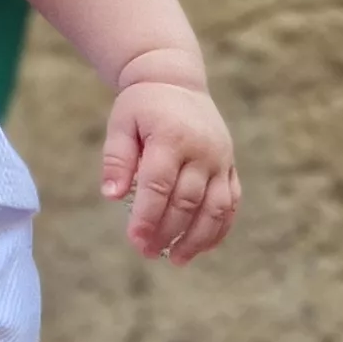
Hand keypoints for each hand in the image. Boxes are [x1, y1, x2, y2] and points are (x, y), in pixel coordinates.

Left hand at [102, 77, 239, 262]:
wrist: (176, 81)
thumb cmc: (142, 106)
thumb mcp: (121, 124)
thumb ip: (116, 159)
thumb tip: (111, 195)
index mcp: (171, 138)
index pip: (159, 185)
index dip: (147, 216)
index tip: (134, 240)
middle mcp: (202, 151)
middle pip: (187, 200)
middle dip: (167, 231)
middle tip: (147, 252)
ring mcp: (221, 159)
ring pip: (216, 207)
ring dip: (197, 238)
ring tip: (177, 259)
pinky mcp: (230, 166)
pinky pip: (231, 203)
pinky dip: (220, 228)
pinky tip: (202, 247)